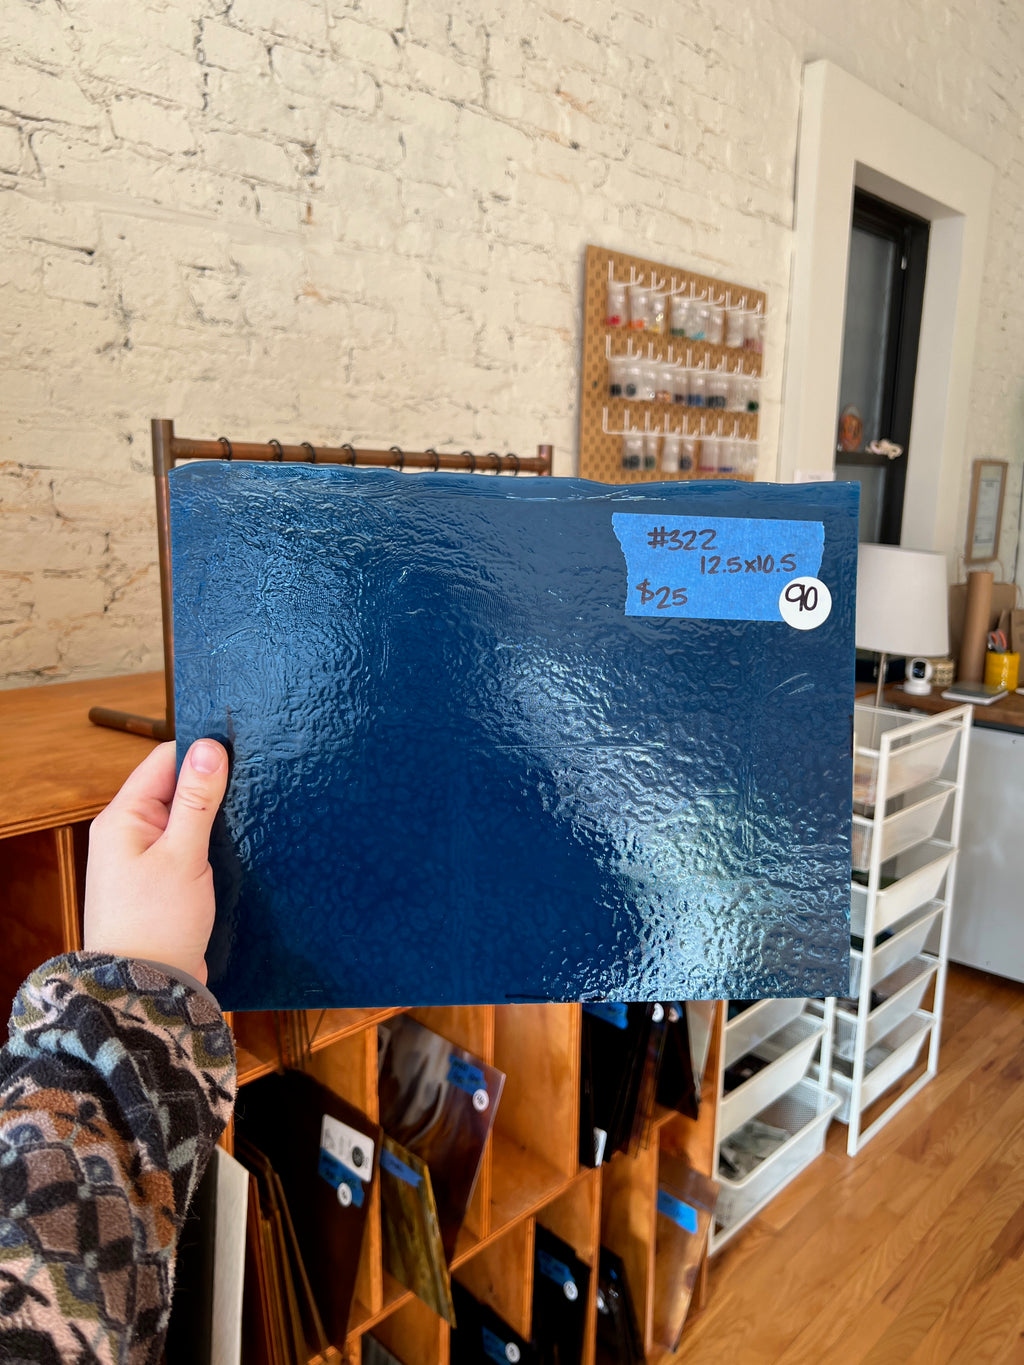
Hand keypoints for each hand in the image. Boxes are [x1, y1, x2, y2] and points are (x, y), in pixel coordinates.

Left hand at [84, 739, 228, 985]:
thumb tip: (210, 748)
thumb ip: (197, 800)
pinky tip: (239, 845)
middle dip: (212, 784)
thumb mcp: (183, 856)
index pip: (163, 760)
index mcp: (124, 818)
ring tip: (251, 812)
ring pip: (187, 819)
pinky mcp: (165, 881)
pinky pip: (190, 847)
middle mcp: (131, 833)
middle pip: (176, 788)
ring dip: (215, 816)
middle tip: (254, 781)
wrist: (145, 989)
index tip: (240, 749)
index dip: (201, 751)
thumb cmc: (156, 925)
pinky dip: (212, 843)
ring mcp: (147, 858)